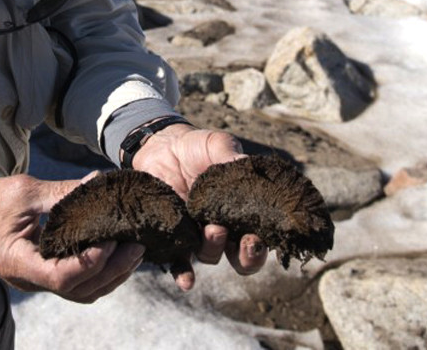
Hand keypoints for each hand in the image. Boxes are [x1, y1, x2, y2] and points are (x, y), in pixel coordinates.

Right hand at [0, 174, 144, 303]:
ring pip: (81, 292)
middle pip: (79, 290)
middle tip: (138, 245)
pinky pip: (76, 283)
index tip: (111, 238)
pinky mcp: (43, 273)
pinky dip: (99, 272)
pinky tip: (115, 253)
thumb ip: (62, 192)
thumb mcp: (23, 192)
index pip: (62, 276)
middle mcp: (30, 280)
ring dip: (111, 275)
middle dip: (113, 270)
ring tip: (134, 251)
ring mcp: (37, 280)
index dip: (92, 261)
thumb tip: (98, 182)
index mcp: (19, 263)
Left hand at [130, 123, 268, 289]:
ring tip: (211, 229)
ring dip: (214, 249)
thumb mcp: (217, 145)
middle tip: (245, 241)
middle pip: (242, 257)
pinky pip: (179, 261)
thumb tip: (243, 162)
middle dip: (247, 256)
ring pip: (212, 256)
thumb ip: (230, 155)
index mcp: (241, 210)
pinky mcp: (172, 236)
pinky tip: (186, 281)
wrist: (161, 147)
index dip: (265, 243)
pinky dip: (183, 273)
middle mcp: (223, 227)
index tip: (261, 235)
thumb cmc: (197, 147)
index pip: (261, 235)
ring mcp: (197, 233)